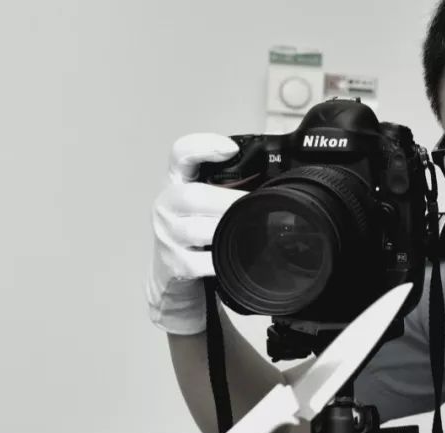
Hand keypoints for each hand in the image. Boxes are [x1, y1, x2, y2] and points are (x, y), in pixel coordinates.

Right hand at [146, 133, 246, 333]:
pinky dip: (224, 261)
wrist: (171, 273)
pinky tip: (238, 259)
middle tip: (258, 206)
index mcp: (176, 181)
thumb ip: (228, 187)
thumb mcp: (205, 202)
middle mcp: (166, 204)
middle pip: (194, 196)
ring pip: (199, 231)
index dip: (203, 146)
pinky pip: (204, 263)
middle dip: (230, 202)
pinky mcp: (174, 264)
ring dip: (229, 231)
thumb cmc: (197, 230)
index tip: (230, 149)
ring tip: (252, 231)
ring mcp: (167, 235)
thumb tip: (278, 180)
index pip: (181, 153)